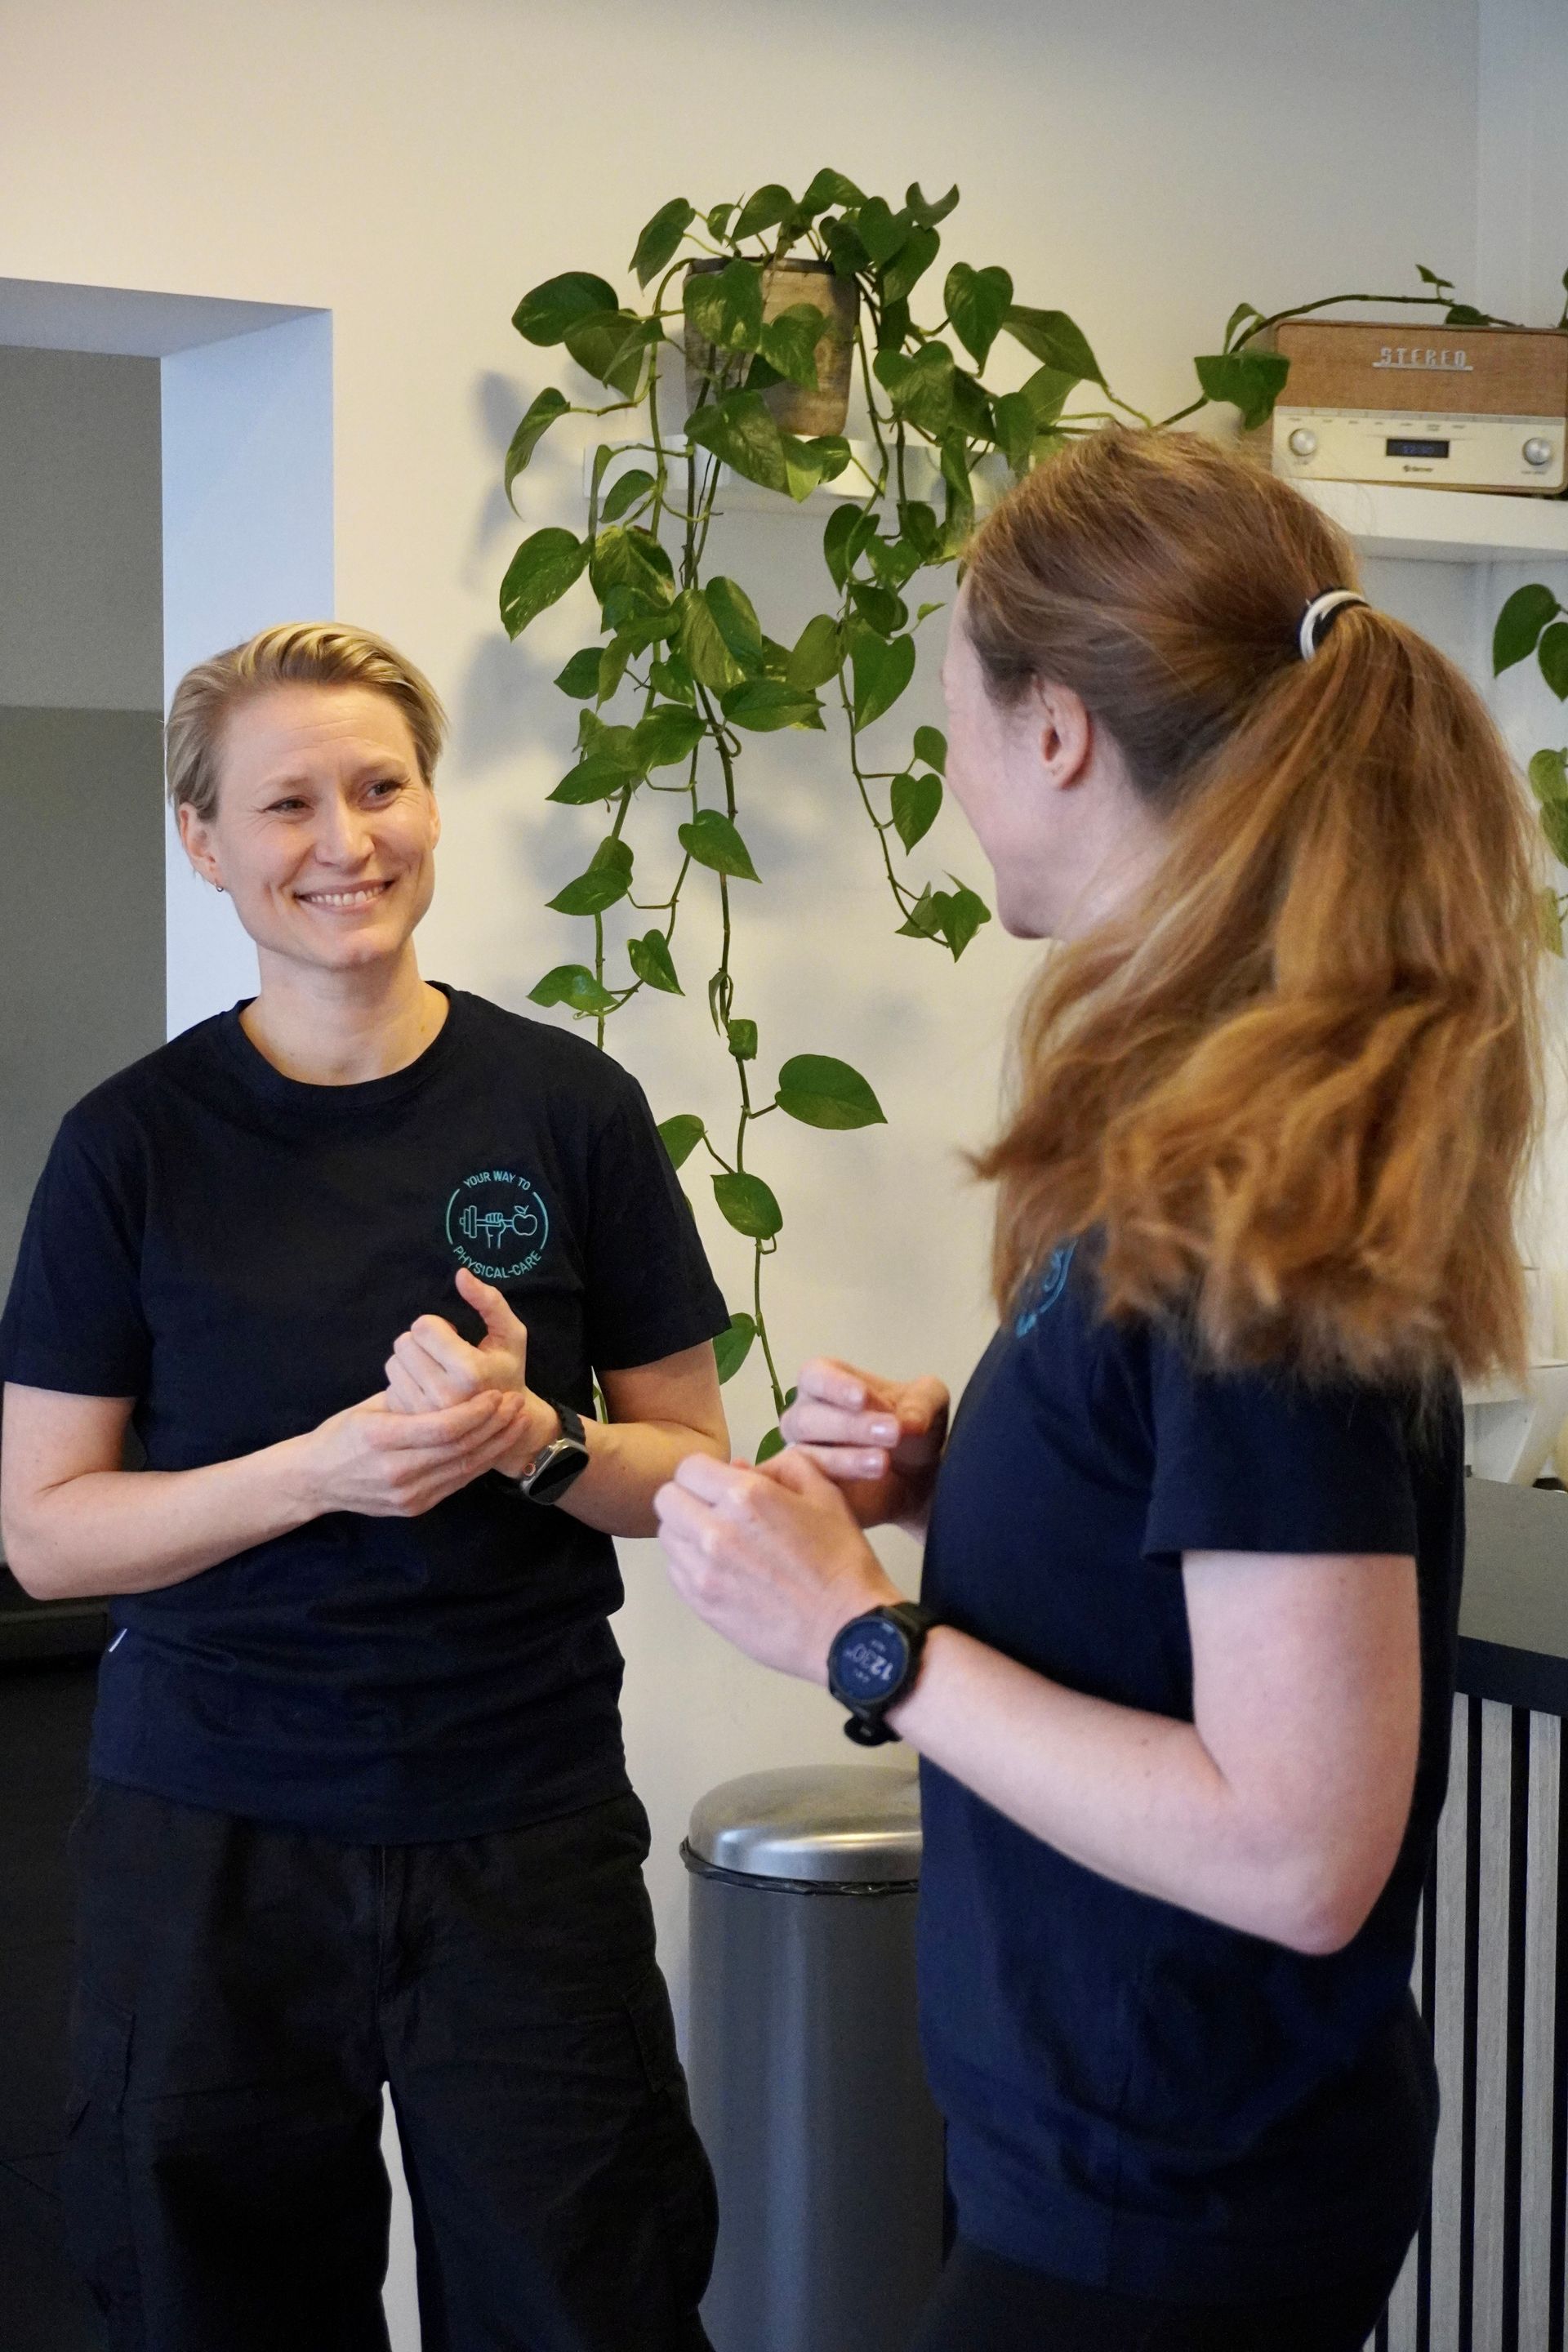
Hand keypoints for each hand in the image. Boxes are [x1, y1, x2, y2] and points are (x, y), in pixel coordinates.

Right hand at [299, 1389, 533, 1518]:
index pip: (443, 1427)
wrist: (315, 1480)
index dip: (476, 1411)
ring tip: (517, 1422)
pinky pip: (456, 1483)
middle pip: (459, 1449)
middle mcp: (396, 1471)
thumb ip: (409, 1399)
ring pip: (463, 1469)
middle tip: (518, 1403)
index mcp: (380, 1438)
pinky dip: (479, 1462)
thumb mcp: (369, 1407)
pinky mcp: (414, 1508)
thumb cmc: (341, 1434)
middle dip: (495, 1426)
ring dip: (495, 1445)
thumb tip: (449, 1377)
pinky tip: (496, 1444)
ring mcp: (407, 1495)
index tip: (498, 1394)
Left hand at [384, 1266, 556, 1472]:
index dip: (437, 1325)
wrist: (503, 1426)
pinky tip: (426, 1390)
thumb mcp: (511, 1334)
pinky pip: (389, 1386)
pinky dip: (404, 1382)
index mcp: (470, 1371)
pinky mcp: (410, 1423)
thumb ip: (490, 1301)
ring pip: (392, 1363)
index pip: (423, 1326)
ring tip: (435, 1371)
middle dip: (421, 1342)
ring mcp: (424, 1413)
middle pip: (404, 1343)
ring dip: (411, 1361)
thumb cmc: (507, 1371)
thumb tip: (460, 1274)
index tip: (453, 1337)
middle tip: (442, 1354)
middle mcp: (444, 1395)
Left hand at [655, 1446, 901, 1682]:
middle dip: (688, 1498)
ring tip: (719, 1542)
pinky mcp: (701, 1604)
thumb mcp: (826, 1495)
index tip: (720, 1484)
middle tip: (714, 1510)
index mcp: (746, 1496)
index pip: (688, 1468)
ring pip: (668, 1535)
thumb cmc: (842, 1560)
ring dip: (687, 1532)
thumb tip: (739, 1467)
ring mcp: (703, 1571)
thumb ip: (783, 1467)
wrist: (846, 1631)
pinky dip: (690, 1565)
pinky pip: (675, 1572)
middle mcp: (715, 1530)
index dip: (705, 1472)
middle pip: (667, 1499)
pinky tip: (721, 1570)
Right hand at [779, 1359, 949, 1533]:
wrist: (918, 1477)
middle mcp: (804, 1416)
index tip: (862, 1397)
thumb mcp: (929, 1401)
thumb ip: (922, 1402)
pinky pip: (807, 1488)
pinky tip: (866, 1482)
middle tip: (892, 1433)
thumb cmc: (910, 1426)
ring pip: (805, 1454)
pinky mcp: (807, 1488)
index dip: (835, 1386)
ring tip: (883, 1463)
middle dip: (851, 1426)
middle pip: (807, 1418)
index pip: (815, 1376)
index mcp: (825, 1381)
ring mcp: (801, 1454)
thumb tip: (910, 1422)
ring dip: (844, 1458)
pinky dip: (835, 1484)